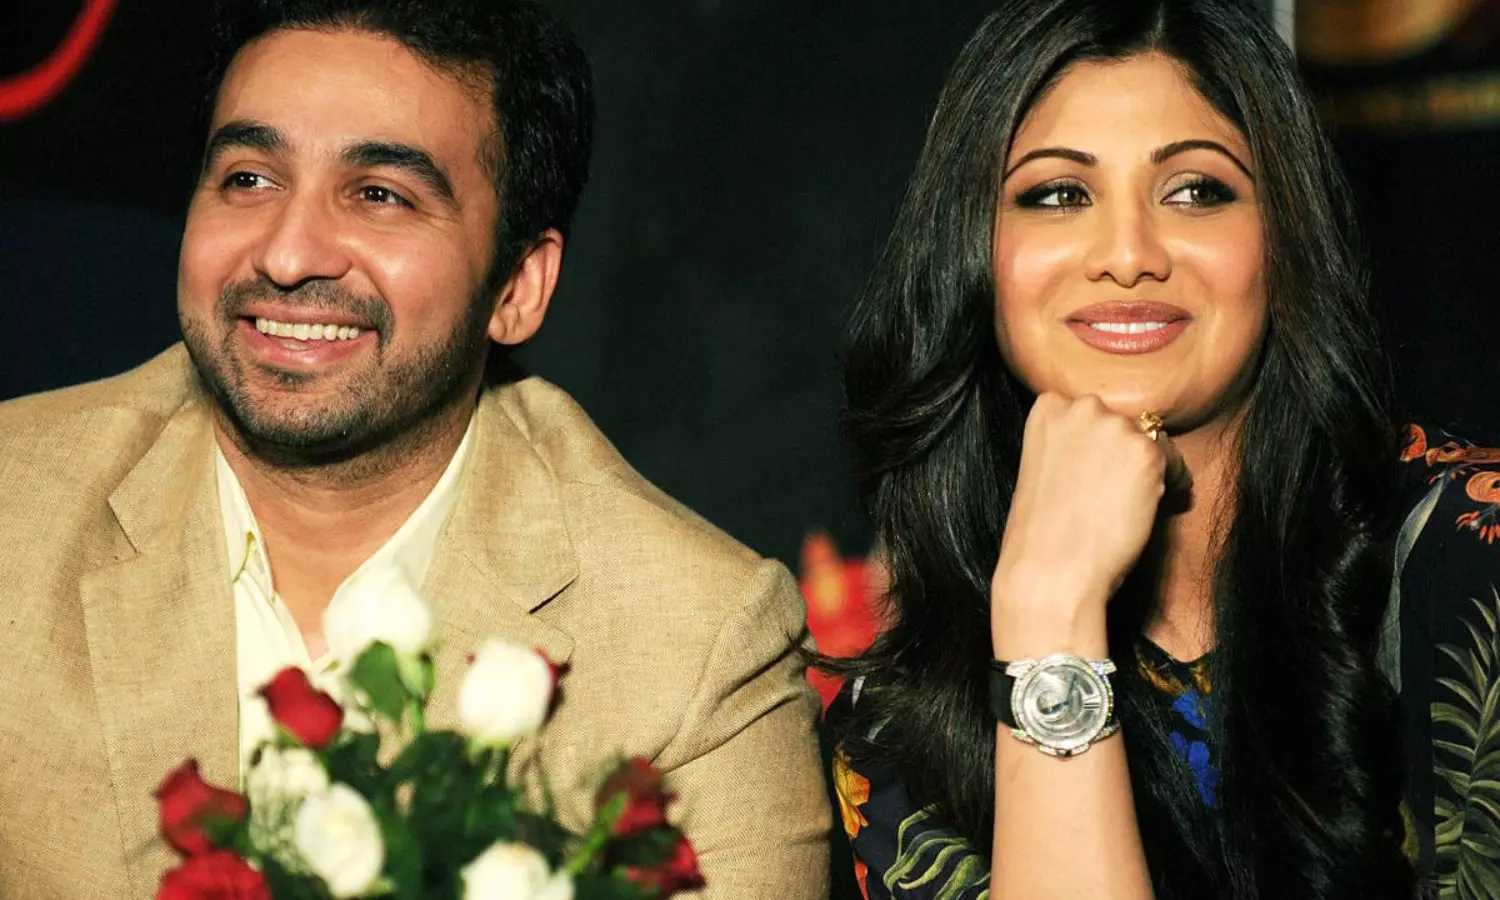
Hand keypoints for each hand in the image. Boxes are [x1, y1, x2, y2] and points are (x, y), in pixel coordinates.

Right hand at [991, 393, 1186, 658]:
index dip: (1098, 443)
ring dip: (1149, 468)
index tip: (1097, 469)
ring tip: (1134, 504)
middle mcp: (1083, 407)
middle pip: (1123, 422)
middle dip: (1124, 452)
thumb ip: (1072, 445)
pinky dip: (1173, 483)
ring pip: (1151, 440)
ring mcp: (1116, 427)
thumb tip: (1114, 449)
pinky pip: (1174, 462)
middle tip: (1117, 491)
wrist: (1050, 570)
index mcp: (1049, 407)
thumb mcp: (1043, 469)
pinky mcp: (1147, 453)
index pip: (1090, 412)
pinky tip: (1153, 508)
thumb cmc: (1041, 532)